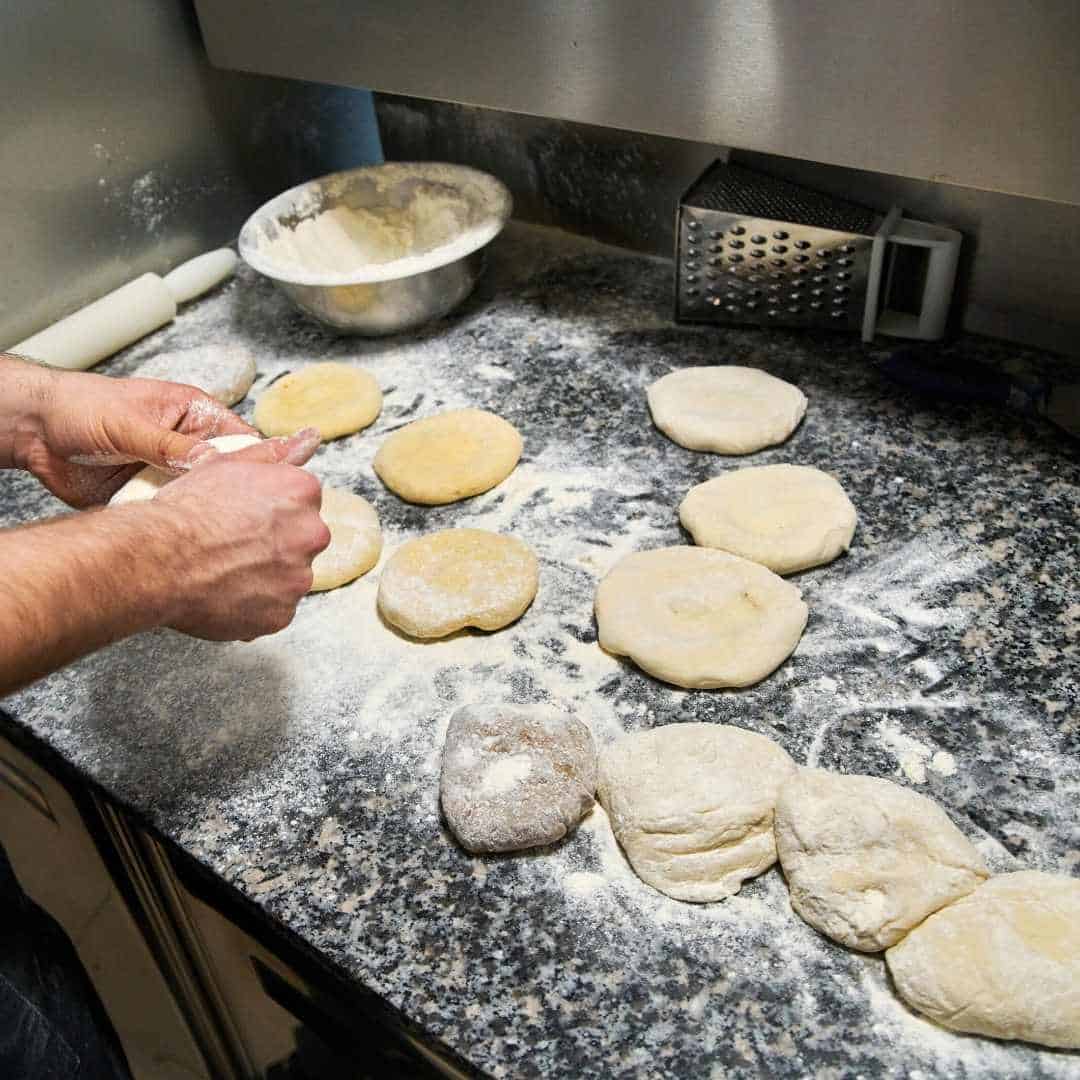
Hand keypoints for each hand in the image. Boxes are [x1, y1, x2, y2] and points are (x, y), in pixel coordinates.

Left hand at [17, 366, 255, 507]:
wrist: (33, 432)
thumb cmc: (79, 406)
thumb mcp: (130, 423)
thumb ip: (171, 446)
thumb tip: (212, 462)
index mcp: (192, 415)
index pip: (239, 438)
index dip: (255, 460)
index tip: (261, 484)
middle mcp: (186, 446)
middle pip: (225, 474)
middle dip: (230, 493)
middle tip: (237, 513)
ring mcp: (169, 473)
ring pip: (200, 498)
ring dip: (200, 511)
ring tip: (209, 527)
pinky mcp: (150, 497)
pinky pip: (171, 514)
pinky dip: (172, 524)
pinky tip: (178, 533)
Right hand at [151, 439, 330, 640]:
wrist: (157, 557)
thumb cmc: (186, 509)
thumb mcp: (226, 464)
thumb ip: (273, 454)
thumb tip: (308, 438)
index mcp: (303, 492)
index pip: (303, 502)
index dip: (270, 510)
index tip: (245, 516)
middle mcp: (312, 533)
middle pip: (301, 539)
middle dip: (275, 543)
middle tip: (232, 546)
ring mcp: (298, 578)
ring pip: (289, 576)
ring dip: (266, 576)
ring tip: (224, 571)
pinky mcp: (282, 614)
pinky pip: (275, 610)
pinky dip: (255, 606)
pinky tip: (225, 594)